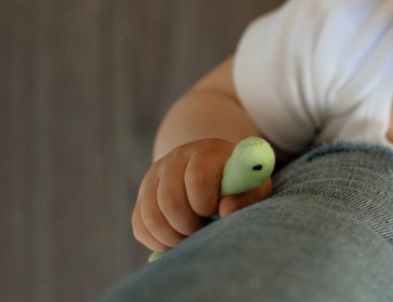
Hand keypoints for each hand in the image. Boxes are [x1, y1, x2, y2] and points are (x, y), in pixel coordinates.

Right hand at [132, 138, 272, 251]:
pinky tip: (177, 238)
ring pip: (151, 216)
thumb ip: (248, 195)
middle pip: (170, 201)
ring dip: (173, 237)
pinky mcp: (143, 195)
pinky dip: (158, 241)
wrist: (213, 170)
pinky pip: (140, 226)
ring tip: (191, 237)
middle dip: (189, 225)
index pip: (197, 178)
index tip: (216, 211)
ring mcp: (154, 176)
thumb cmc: (237, 182)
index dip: (206, 203)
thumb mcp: (252, 185)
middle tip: (203, 229)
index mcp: (205, 151)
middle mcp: (175, 158)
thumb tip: (226, 211)